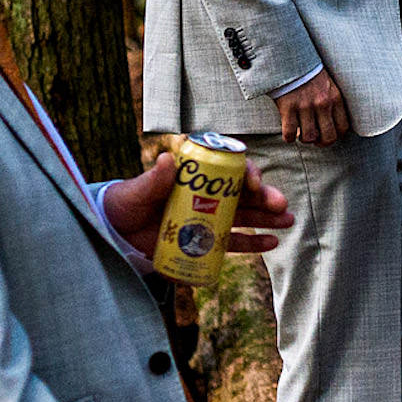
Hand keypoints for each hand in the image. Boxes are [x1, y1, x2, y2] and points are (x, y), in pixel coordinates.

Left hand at [104, 152, 294, 256]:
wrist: (113, 234)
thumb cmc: (123, 204)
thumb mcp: (135, 192)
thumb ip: (152, 180)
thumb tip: (166, 159)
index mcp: (194, 176)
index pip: (227, 169)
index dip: (246, 172)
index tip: (254, 183)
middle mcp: (207, 194)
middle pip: (243, 192)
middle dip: (265, 197)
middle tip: (280, 204)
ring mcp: (208, 217)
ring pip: (245, 215)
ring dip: (268, 218)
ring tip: (288, 221)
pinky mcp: (206, 240)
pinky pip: (234, 241)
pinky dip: (254, 242)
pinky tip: (272, 242)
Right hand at [275, 70, 352, 145]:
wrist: (289, 57)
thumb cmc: (308, 71)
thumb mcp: (328, 83)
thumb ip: (332, 100)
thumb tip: (331, 121)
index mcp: (335, 97)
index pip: (343, 127)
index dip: (335, 136)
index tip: (327, 135)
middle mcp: (323, 103)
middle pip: (328, 137)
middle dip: (321, 143)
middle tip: (314, 139)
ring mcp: (305, 106)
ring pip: (309, 137)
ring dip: (304, 139)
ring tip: (300, 134)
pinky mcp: (288, 107)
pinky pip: (290, 133)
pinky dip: (288, 137)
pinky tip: (288, 133)